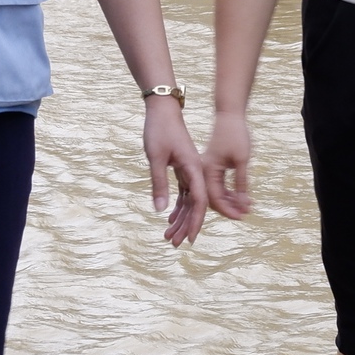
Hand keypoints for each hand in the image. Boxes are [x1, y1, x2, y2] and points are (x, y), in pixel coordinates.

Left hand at [145, 99, 210, 246]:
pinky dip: (178, 207)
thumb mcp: (155, 158)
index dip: (196, 222)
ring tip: (170, 237)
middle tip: (175, 244)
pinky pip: (184, 193)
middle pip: (195, 205)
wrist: (163, 110)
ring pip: (189, 201)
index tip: (191, 239)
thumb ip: (158, 184)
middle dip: (186, 226)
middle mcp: (196, 171)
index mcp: (194, 168)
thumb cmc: (159, 130)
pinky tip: (170, 219)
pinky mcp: (183, 169)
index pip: (199, 201)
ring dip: (181, 219)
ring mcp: (190, 171)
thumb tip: (160, 211)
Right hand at [199, 109, 257, 227]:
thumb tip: (242, 204)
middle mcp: (203, 171)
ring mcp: (206, 168)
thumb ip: (241, 183)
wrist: (230, 114)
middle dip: (229, 208)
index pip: (215, 198)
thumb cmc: (236, 134)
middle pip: (213, 198)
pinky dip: (228, 191)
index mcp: (207, 170)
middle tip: (245, 214)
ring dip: (230, 201)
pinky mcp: (211, 166)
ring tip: (246, 207)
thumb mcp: (242, 160)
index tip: (242, 217)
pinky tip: (240, 197)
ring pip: (216, 192)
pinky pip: (217, 184)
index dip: (228, 210)